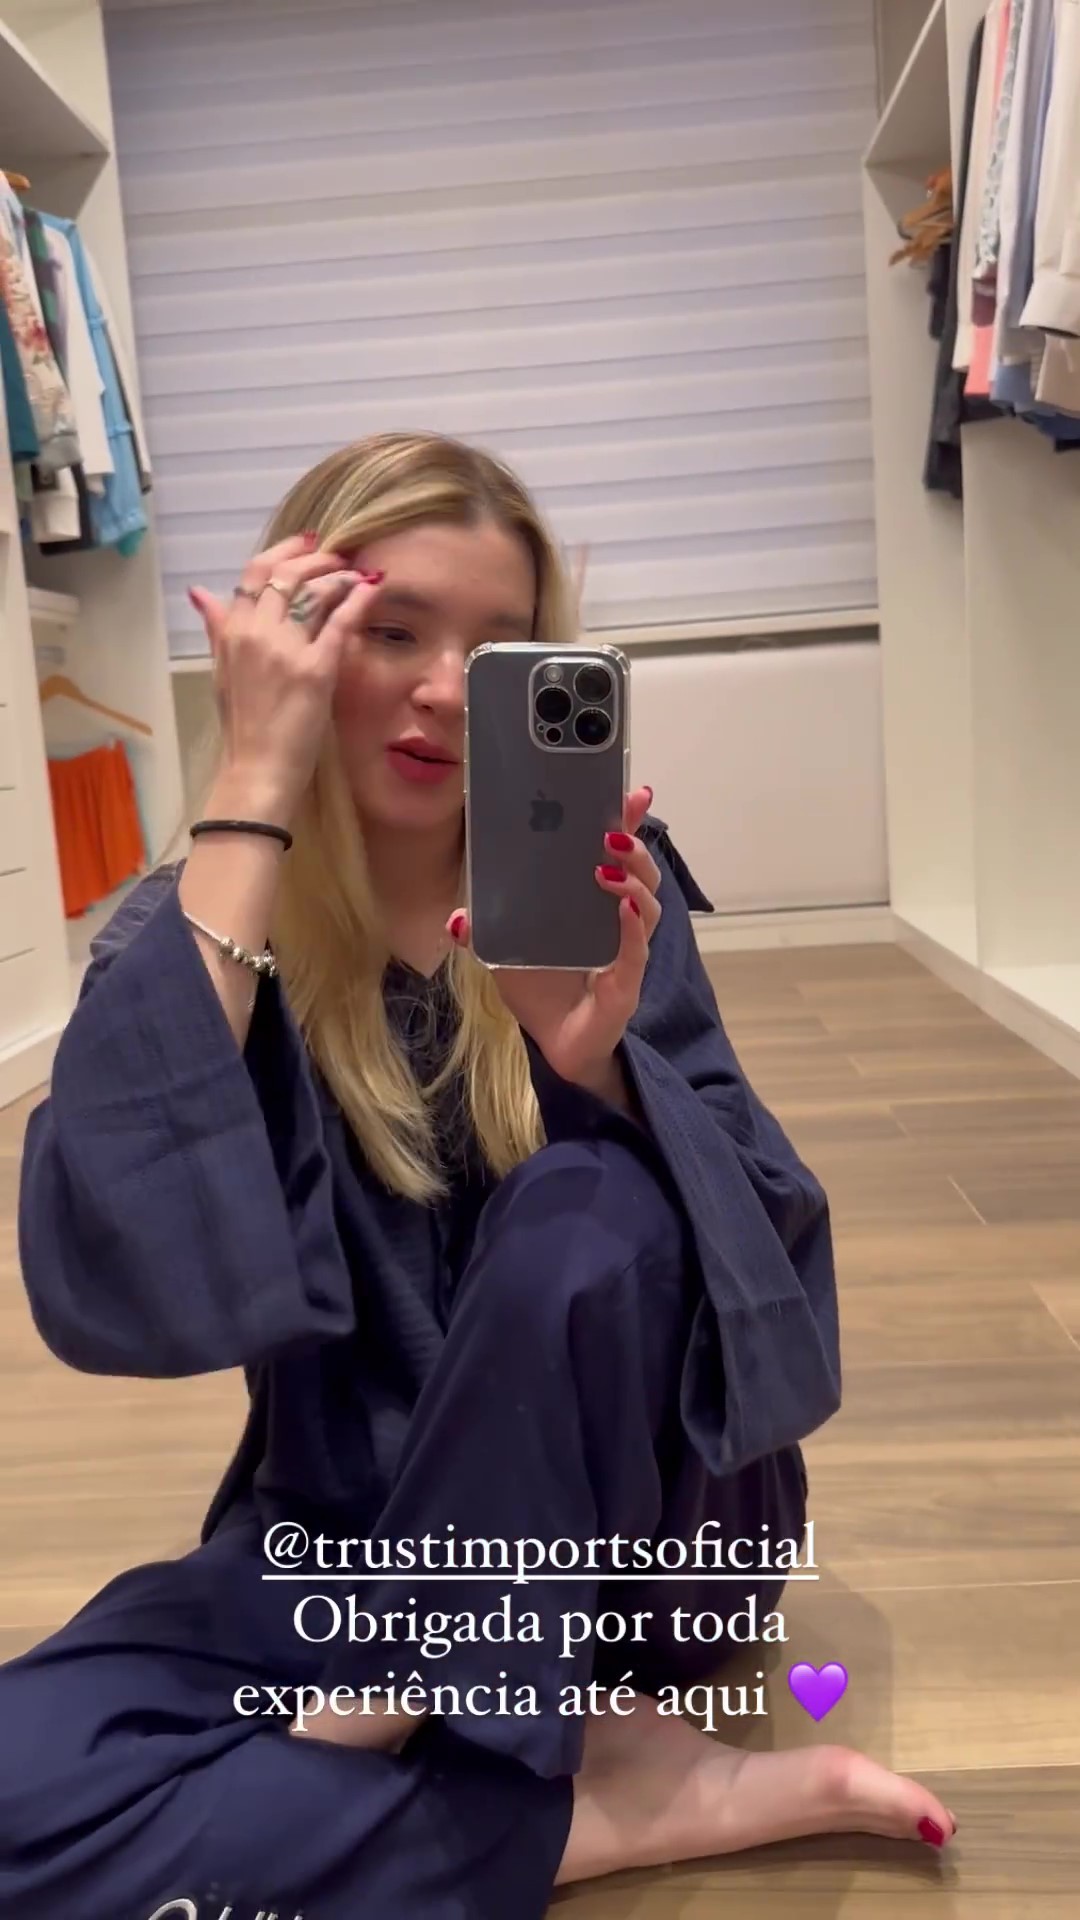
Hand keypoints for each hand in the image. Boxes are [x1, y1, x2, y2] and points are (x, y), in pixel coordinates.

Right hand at [187, 534, 381, 823]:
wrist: (257, 768)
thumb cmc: (243, 725)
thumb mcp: (221, 670)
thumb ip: (217, 629)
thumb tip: (200, 593)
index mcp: (232, 630)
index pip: (256, 572)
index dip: (285, 551)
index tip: (308, 543)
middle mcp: (257, 631)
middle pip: (288, 574)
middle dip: (318, 557)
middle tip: (340, 555)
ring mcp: (286, 649)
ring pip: (315, 591)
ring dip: (341, 575)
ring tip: (358, 573)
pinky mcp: (316, 668)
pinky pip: (341, 622)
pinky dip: (358, 600)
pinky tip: (371, 590)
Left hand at [447, 785, 660, 1099]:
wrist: (555, 1043)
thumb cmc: (540, 988)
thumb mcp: (505, 953)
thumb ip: (485, 931)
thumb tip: (457, 918)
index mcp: (592, 902)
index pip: (616, 855)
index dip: (626, 823)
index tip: (632, 791)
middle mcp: (619, 920)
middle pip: (642, 872)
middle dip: (634, 845)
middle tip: (612, 830)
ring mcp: (627, 950)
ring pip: (648, 906)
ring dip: (632, 881)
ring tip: (606, 868)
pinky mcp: (626, 983)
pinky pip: (637, 950)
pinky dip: (633, 928)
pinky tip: (625, 909)